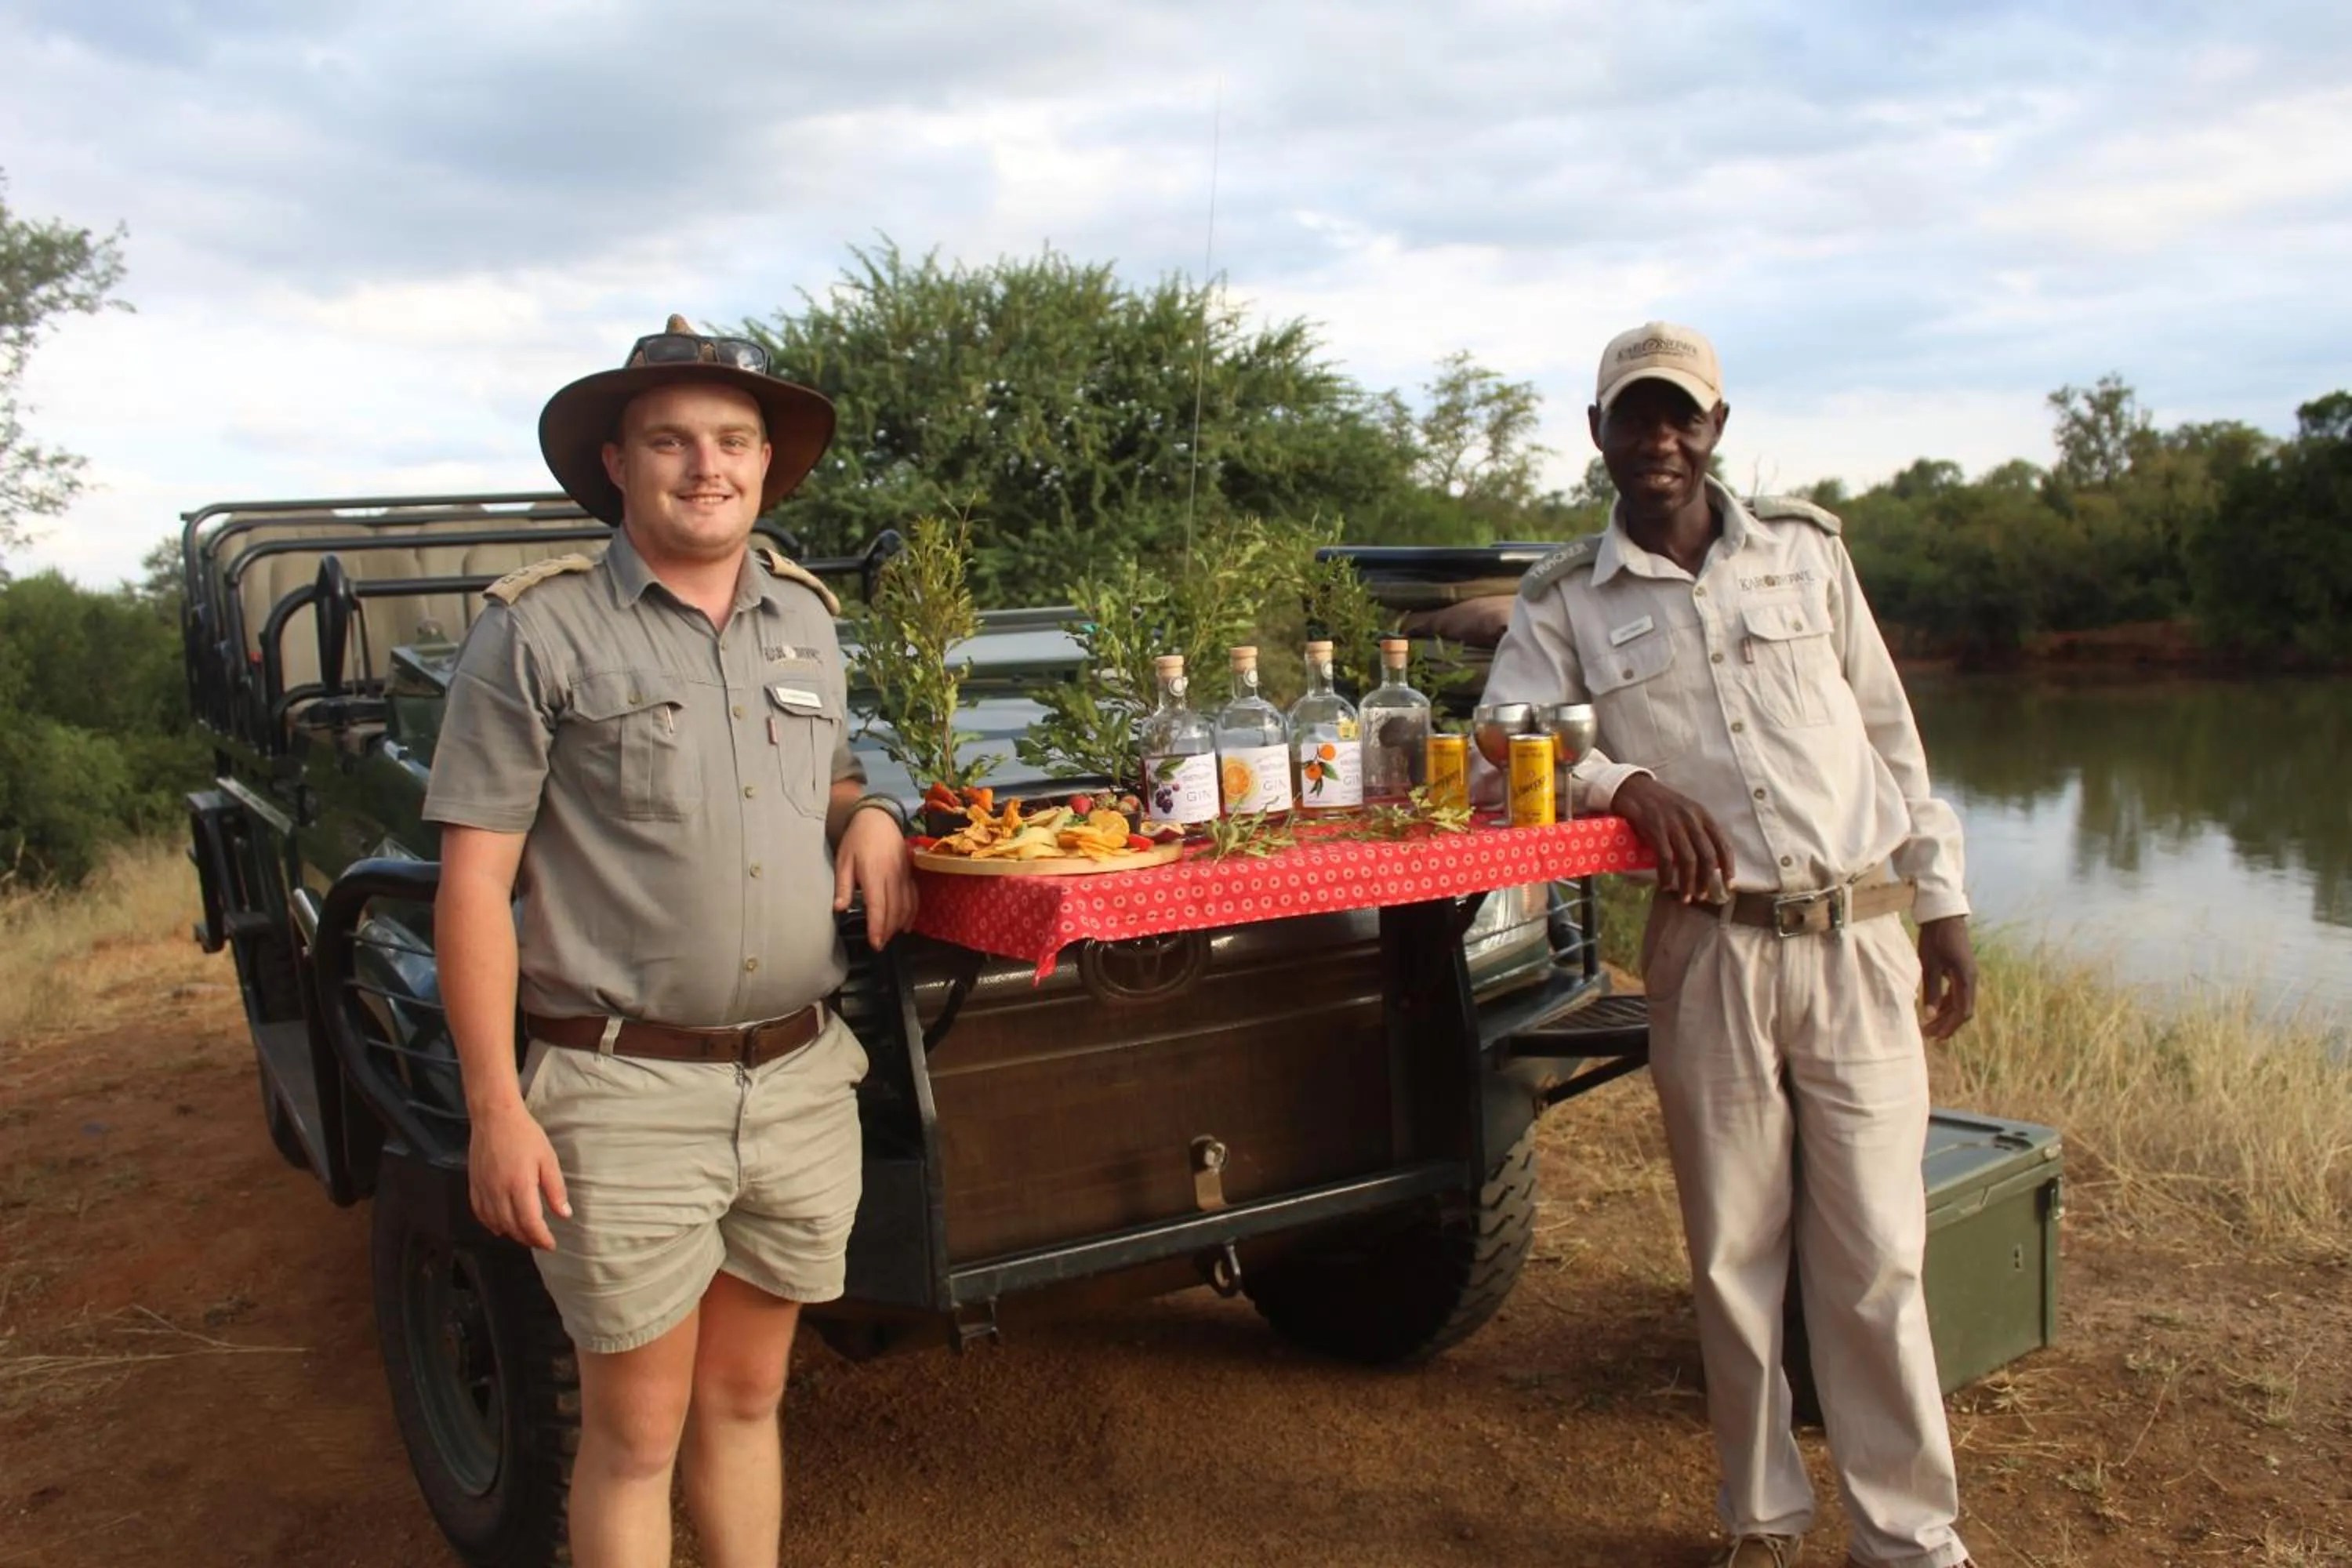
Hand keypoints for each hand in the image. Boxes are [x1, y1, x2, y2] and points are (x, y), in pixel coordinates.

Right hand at [468, 1099, 568, 1250]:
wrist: (494, 1117)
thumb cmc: (525, 1135)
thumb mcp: (548, 1159)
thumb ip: (555, 1189)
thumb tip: (564, 1214)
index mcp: (520, 1186)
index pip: (530, 1223)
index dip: (541, 1238)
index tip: (551, 1245)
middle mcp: (498, 1192)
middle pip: (512, 1227)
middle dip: (528, 1238)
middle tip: (541, 1241)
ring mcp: (483, 1190)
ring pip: (495, 1223)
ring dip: (511, 1233)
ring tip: (525, 1235)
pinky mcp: (473, 1185)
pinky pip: (480, 1213)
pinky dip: (491, 1224)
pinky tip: (500, 1226)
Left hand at [835, 805, 918, 948]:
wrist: (879, 818)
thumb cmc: (857, 839)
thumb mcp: (843, 861)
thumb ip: (843, 886)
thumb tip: (839, 909)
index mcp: (874, 873)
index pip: (878, 906)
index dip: (877, 927)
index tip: (875, 943)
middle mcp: (892, 876)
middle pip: (894, 909)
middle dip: (888, 930)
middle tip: (879, 945)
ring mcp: (904, 874)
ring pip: (906, 905)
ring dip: (899, 924)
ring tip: (889, 936)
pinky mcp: (910, 873)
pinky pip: (914, 897)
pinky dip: (911, 913)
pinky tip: (906, 924)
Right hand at [1611, 773, 1735, 902]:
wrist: (1632, 787)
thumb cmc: (1658, 802)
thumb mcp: (1684, 811)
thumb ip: (1696, 831)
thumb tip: (1707, 861)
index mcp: (1702, 814)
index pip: (1722, 843)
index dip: (1728, 866)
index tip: (1729, 884)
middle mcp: (1691, 819)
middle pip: (1706, 856)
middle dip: (1706, 880)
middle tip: (1702, 896)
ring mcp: (1673, 824)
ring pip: (1688, 860)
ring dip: (1687, 883)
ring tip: (1685, 897)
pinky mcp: (1655, 829)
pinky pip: (1665, 858)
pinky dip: (1666, 875)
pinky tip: (1665, 885)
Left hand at [1917, 916, 1976, 1039]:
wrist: (1943, 915)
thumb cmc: (1935, 939)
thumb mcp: (1930, 965)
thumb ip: (1931, 991)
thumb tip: (1930, 1017)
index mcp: (1966, 980)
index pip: (1962, 1012)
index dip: (1949, 1027)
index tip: (1936, 1038)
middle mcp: (1971, 979)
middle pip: (1962, 1010)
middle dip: (1946, 1024)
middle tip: (1928, 1035)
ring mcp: (1967, 974)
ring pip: (1959, 1002)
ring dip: (1945, 1015)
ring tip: (1928, 1025)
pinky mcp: (1961, 969)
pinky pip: (1956, 992)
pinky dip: (1945, 1002)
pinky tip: (1933, 1009)